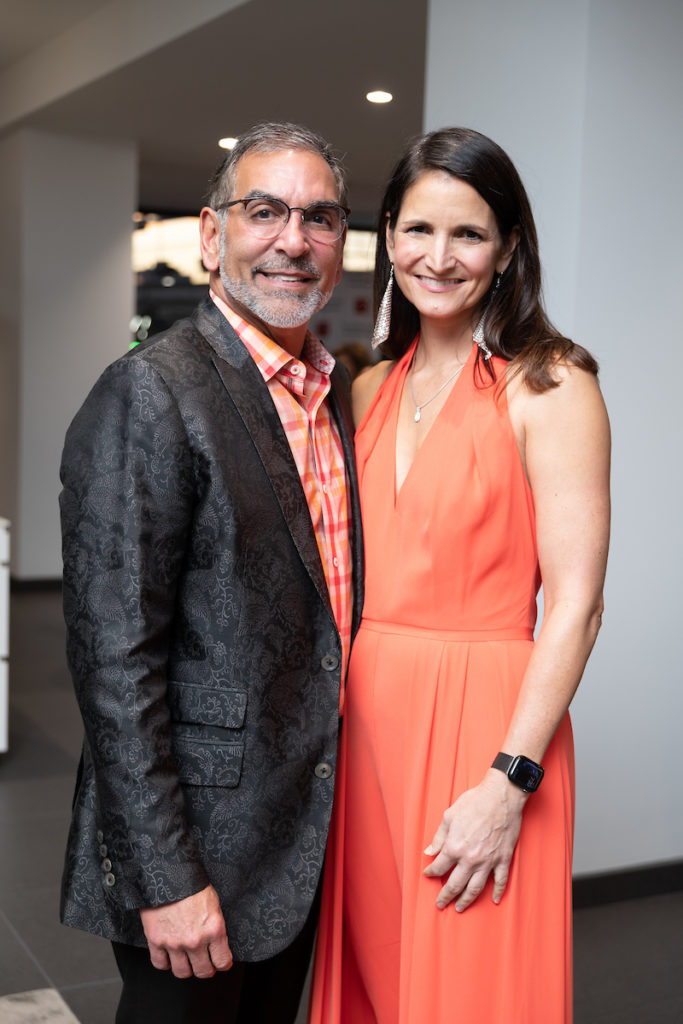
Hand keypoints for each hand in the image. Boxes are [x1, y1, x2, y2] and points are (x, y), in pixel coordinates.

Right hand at [140, 884, 232, 978]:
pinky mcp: (156, 941)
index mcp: (213, 929)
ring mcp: (174, 943)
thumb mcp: (213, 903)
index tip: (221, 962)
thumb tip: (217, 942)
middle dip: (206, 969)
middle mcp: (195, 940)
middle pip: (203, 971)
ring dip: (187, 969)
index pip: (223, 961)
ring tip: (187, 961)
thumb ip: (215, 926)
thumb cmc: (192, 884)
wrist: (169, 872)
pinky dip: (165, 963)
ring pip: (182, 972)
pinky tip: (169, 956)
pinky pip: (160, 964)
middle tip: (205, 964)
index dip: (223, 963)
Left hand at [423, 770, 526, 911]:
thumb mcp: (450, 815)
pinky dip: (497, 892)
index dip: (431, 872)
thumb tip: (429, 851)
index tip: (428, 874)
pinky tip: (493, 900)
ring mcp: (488, 861)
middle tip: (440, 904)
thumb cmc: (474, 802)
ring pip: (475, 888)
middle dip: (445, 896)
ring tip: (460, 908)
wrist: (501, 797)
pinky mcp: (503, 859)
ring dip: (466, 900)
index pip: (439, 866)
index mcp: (454, 847)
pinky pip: (500, 880)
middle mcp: (470, 859)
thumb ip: (439, 837)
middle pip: (455, 884)